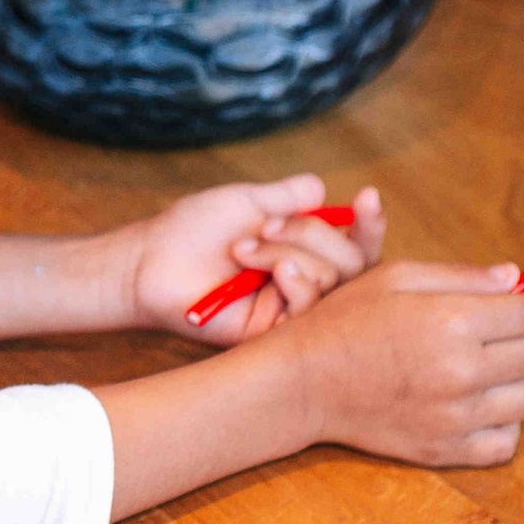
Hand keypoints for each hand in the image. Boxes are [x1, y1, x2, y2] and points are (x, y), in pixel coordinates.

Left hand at [123, 175, 385, 344]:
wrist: (154, 261)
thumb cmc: (194, 229)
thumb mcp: (247, 202)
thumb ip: (288, 198)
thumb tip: (322, 188)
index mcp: (303, 250)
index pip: (355, 243)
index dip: (369, 223)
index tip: (368, 197)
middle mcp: (304, 280)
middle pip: (353, 262)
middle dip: (312, 234)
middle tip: (265, 226)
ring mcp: (292, 308)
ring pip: (332, 281)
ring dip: (289, 254)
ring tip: (243, 250)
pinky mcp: (276, 334)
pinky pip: (310, 310)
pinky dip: (298, 283)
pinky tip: (275, 273)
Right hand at [275, 259, 523, 466]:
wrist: (304, 381)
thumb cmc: (347, 320)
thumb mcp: (397, 277)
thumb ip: (461, 276)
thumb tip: (517, 278)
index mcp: (453, 321)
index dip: (519, 304)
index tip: (501, 306)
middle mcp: (462, 371)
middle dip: (510, 339)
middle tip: (476, 337)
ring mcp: (456, 417)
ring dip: (506, 383)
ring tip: (471, 372)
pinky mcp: (447, 450)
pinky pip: (505, 442)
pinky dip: (496, 425)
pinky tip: (468, 405)